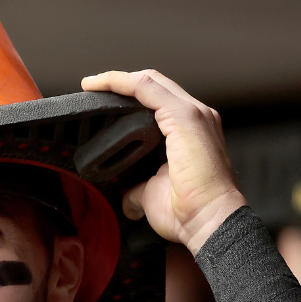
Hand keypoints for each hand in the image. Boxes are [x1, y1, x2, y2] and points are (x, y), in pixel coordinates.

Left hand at [82, 70, 247, 252]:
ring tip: (92, 85)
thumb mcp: (153, 194)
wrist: (208, 221)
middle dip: (121, 83)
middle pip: (153, 85)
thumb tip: (128, 196)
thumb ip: (139, 187)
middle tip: (92, 88)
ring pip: (150, 81)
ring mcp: (192, 114)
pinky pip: (146, 88)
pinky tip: (101, 86)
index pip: (158, 99)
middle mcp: (196, 116)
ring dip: (118, 80)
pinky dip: (121, 82)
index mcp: (191, 130)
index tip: (100, 98)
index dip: (129, 95)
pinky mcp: (184, 116)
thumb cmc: (190, 212)